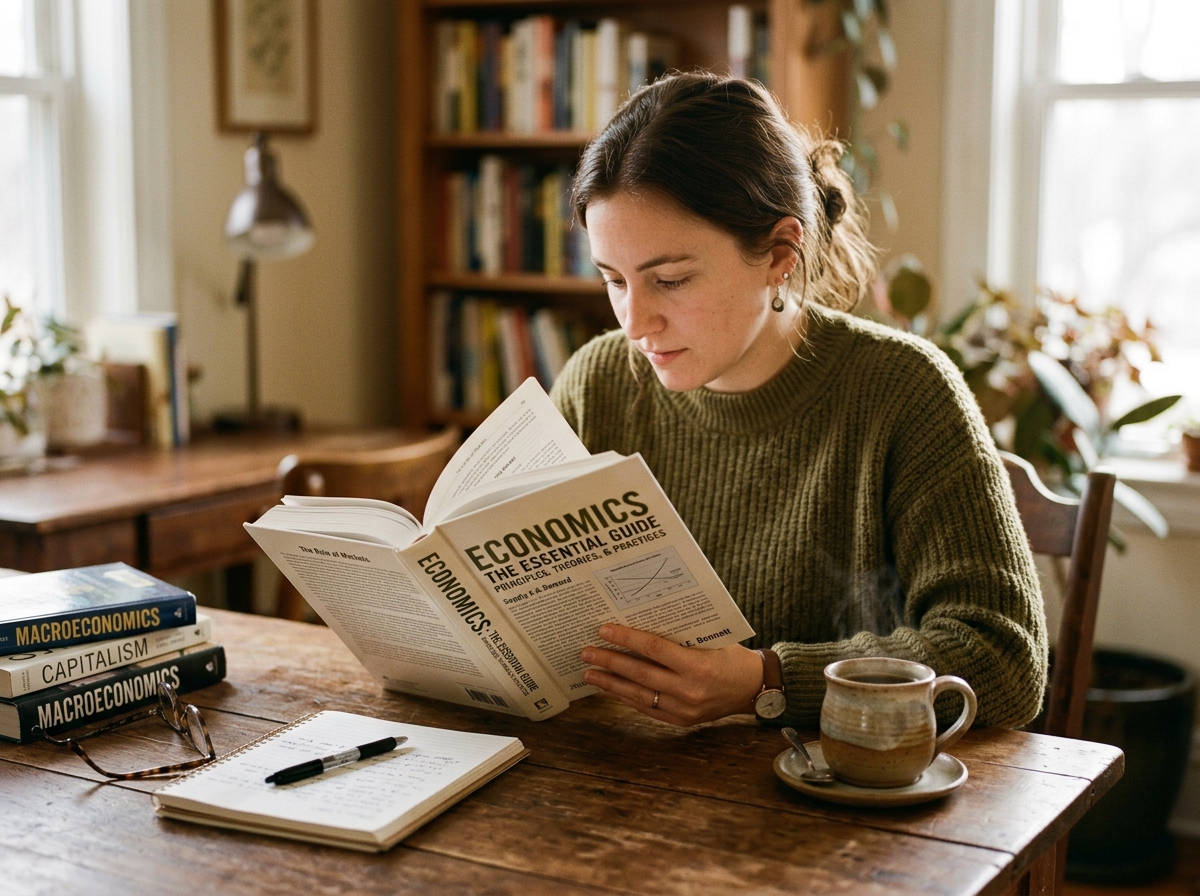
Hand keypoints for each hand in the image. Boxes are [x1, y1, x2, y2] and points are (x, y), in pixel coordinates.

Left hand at [580, 624, 763, 725]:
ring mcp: (684, 709)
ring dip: (610, 683)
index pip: (654, 649)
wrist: (755, 689)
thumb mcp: (710, 640)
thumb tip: (640, 622)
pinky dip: (626, 697)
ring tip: (589, 673)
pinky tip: (610, 688)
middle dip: (609, 661)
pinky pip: (647, 708)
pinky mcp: (680, 721)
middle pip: (640, 673)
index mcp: (698, 666)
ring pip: (638, 695)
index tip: (604, 630)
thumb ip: (679, 637)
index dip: (626, 639)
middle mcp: (689, 690)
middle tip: (586, 652)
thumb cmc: (732, 657)